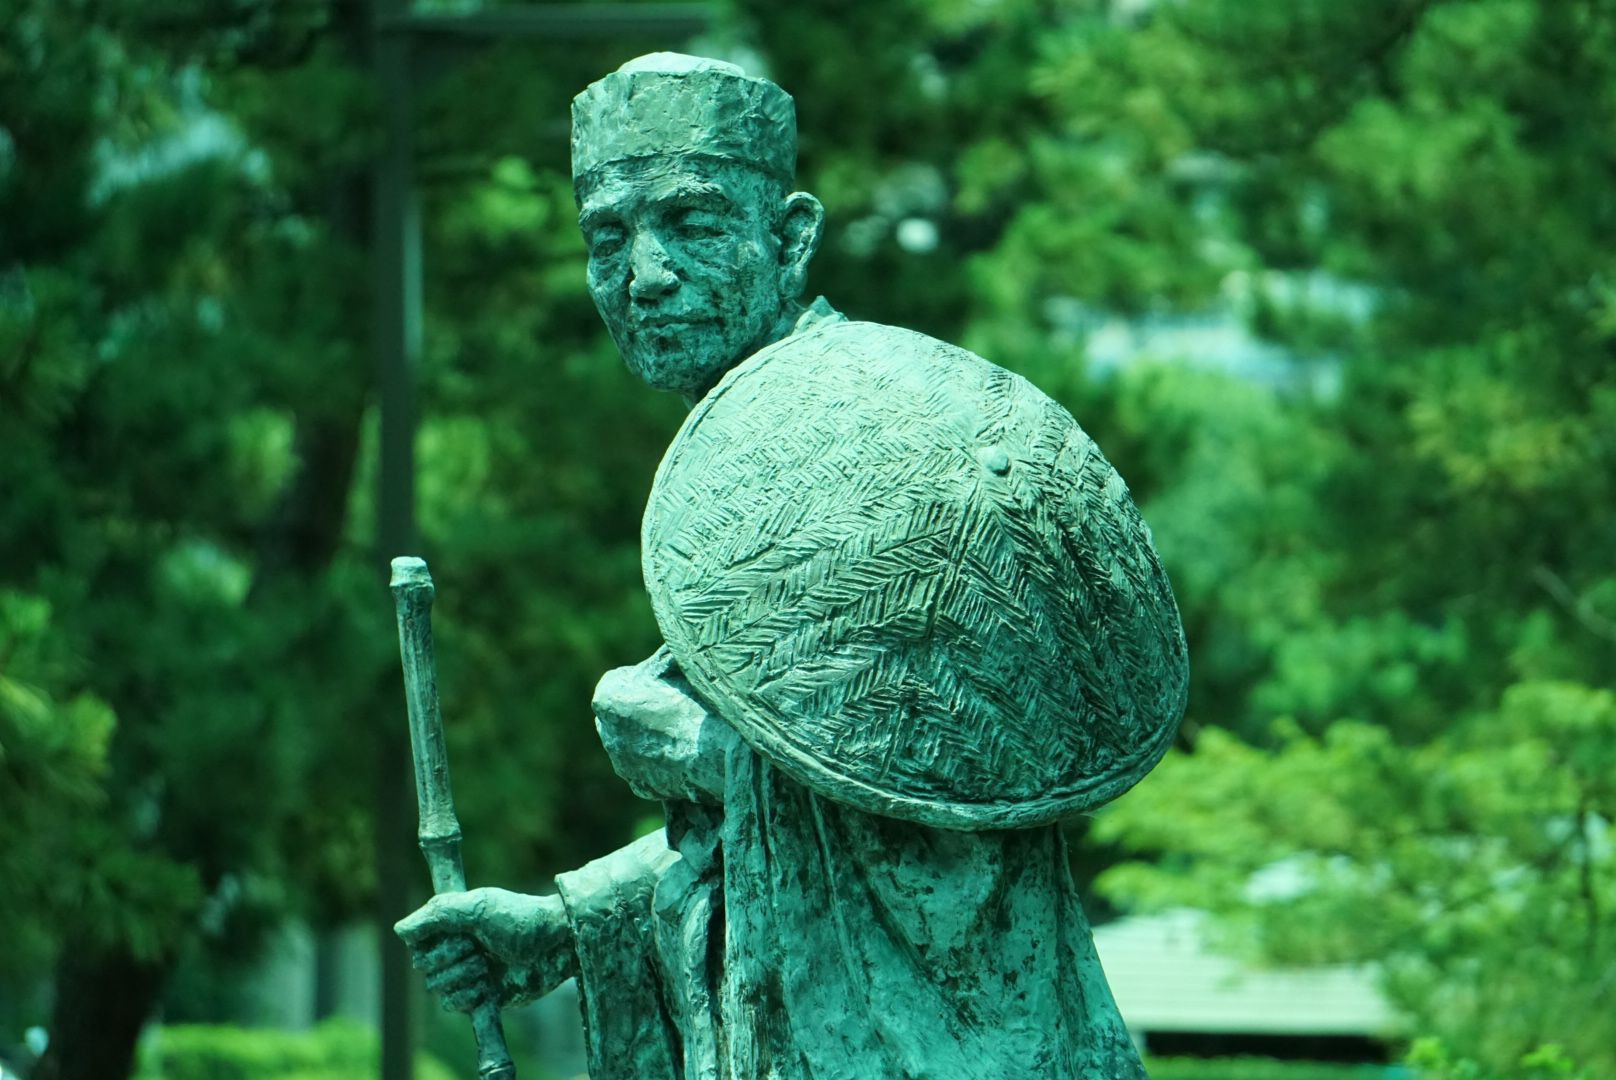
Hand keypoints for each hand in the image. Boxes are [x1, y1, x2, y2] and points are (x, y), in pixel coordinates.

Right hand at [394, 887, 576, 1011]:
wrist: (556, 945)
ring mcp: (467, 973)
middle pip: (424, 968)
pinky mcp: (479, 997)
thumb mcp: (478, 907)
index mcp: (451, 924)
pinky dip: (470, 995)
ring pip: (438, 988)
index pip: (416, 941)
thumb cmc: (520, 918)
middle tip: (480, 946)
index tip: (456, 932)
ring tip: (489, 964)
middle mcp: (455, 948)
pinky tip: (488, 984)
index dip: (431, 942)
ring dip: (466, 976)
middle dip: (453, 958)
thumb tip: (398, 930)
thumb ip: (437, 915)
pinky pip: (455, 1005)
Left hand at [593, 646, 736, 802]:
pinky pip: (648, 770)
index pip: (620, 681)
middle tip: (676, 704)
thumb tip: (673, 635)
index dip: (646, 678)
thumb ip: (666, 652)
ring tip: (686, 729)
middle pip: (622, 714)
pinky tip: (686, 752)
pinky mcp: (641, 787)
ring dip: (652, 736)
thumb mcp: (679, 660)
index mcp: (608, 696)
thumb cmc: (700, 700)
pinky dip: (662, 762)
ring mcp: (622, 763)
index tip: (668, 680)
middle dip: (642, 709)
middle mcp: (607, 732)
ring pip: (633, 744)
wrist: (719, 750)